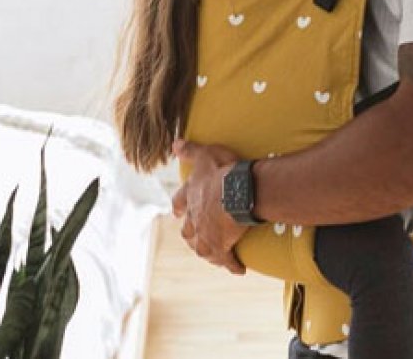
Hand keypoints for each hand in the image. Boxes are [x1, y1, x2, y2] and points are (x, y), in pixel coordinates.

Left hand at [171, 139, 248, 273]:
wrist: (236, 191)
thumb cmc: (222, 171)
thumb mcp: (205, 154)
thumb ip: (190, 150)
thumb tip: (174, 143)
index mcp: (191, 196)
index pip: (180, 202)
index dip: (179, 207)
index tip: (178, 213)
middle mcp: (195, 218)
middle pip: (188, 231)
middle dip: (191, 234)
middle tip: (196, 237)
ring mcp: (206, 235)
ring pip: (202, 248)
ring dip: (208, 251)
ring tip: (216, 255)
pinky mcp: (221, 247)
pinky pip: (226, 260)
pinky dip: (232, 265)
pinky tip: (239, 269)